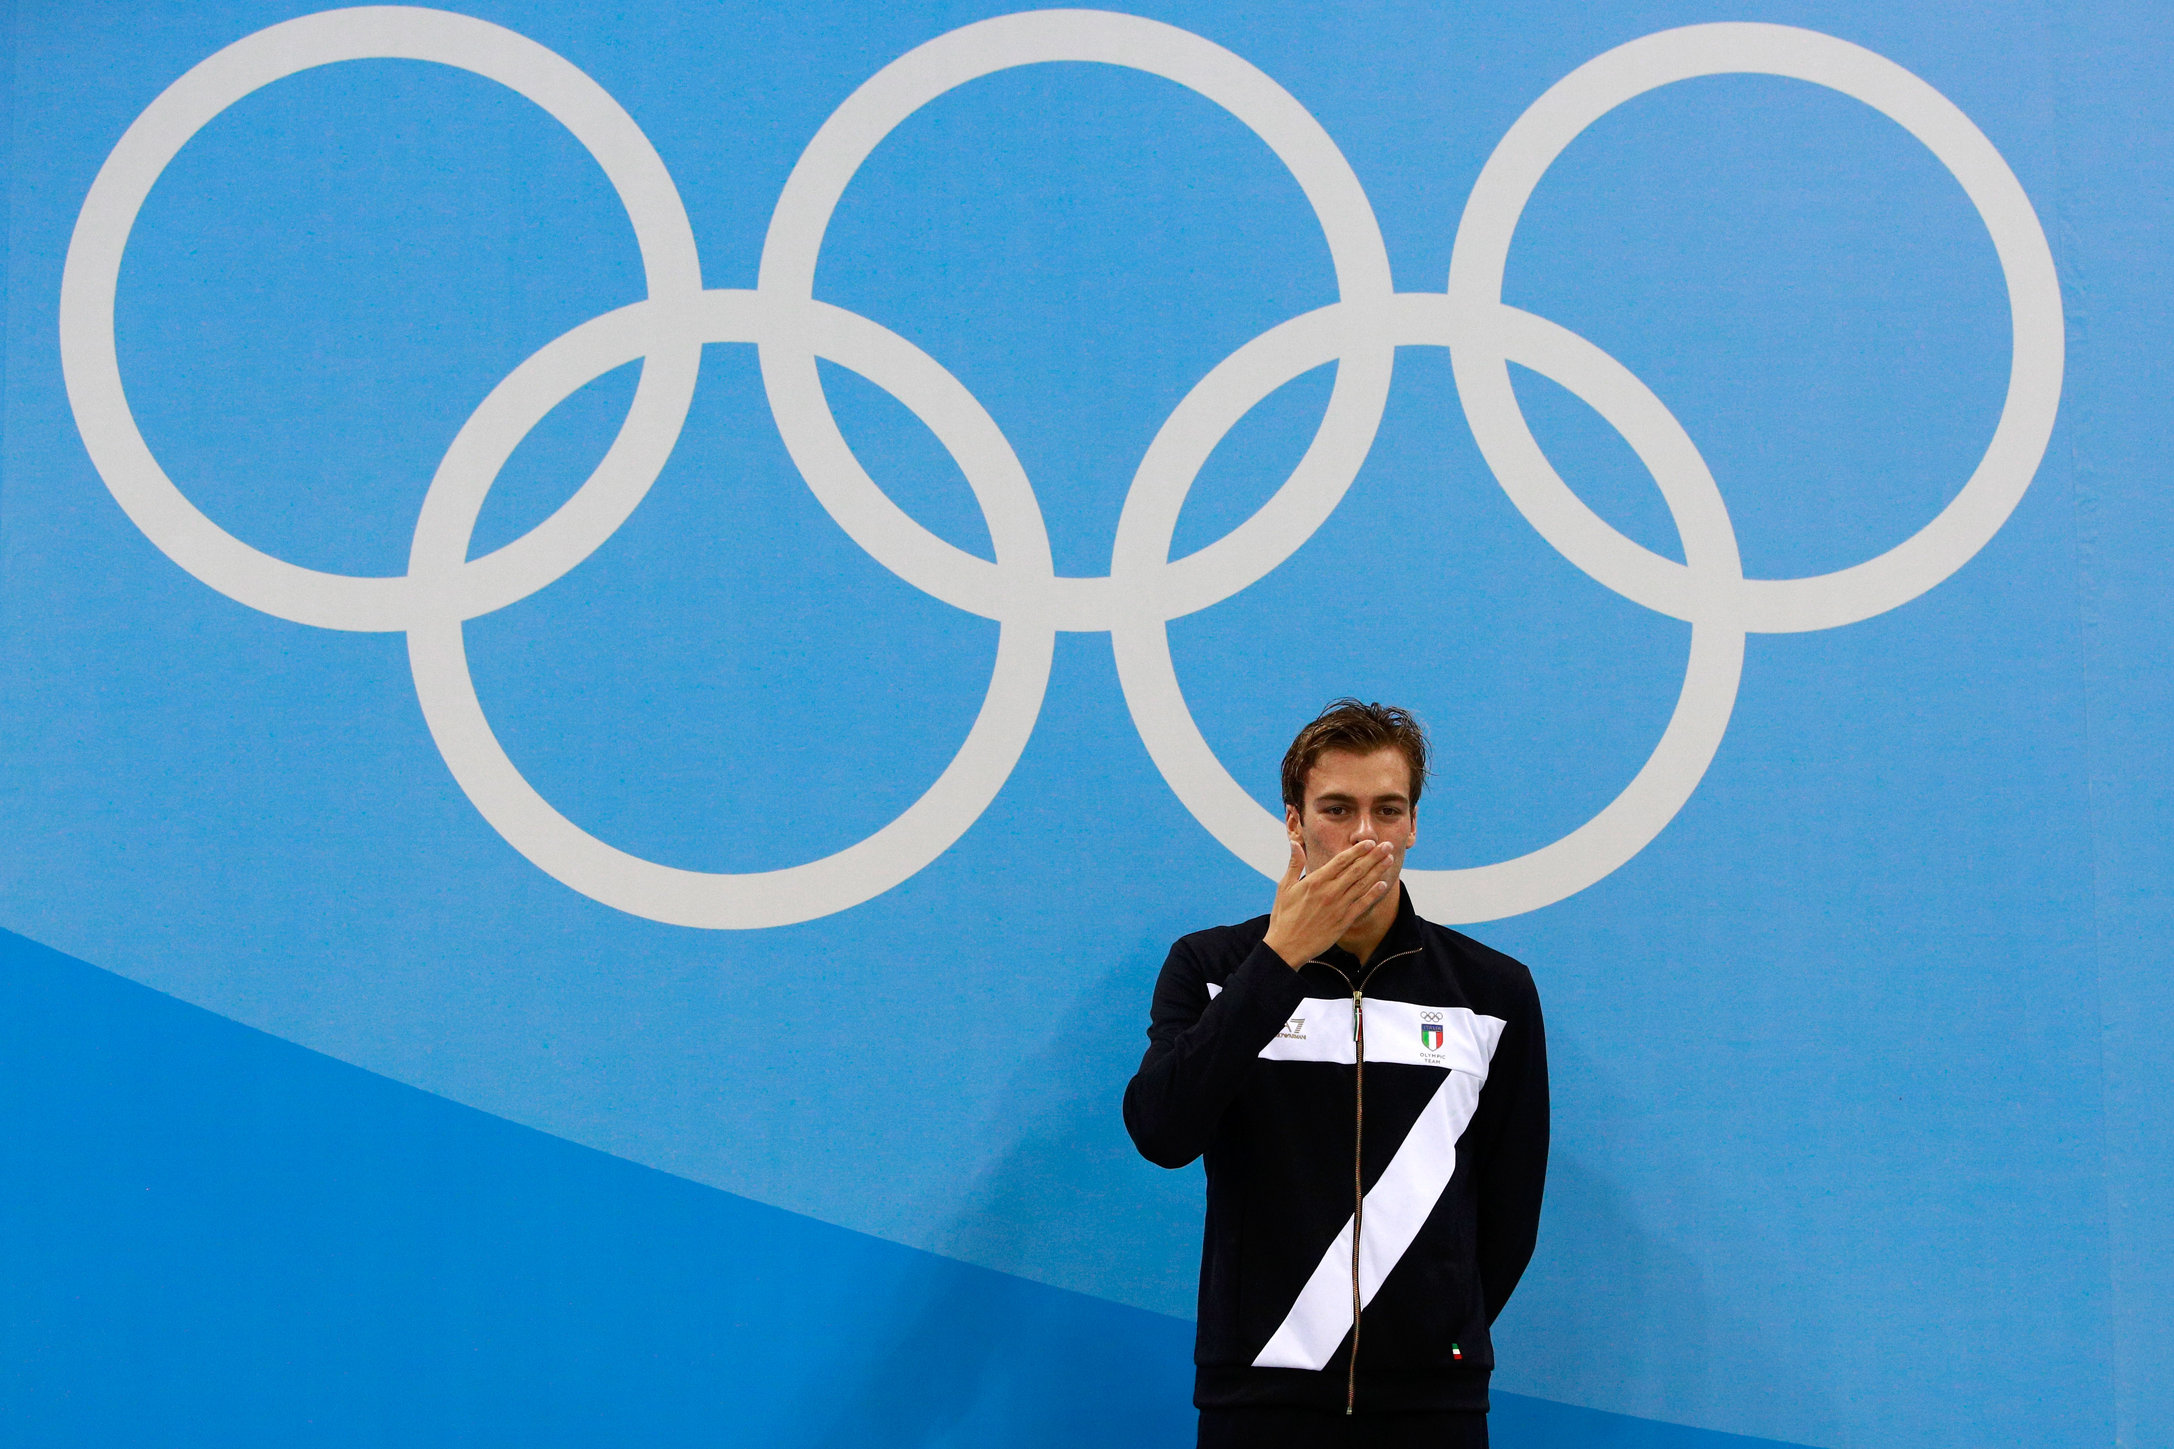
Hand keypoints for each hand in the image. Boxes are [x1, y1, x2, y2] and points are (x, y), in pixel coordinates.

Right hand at [1262, 839, 1395, 968]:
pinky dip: (1373, 894)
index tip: (1370, 842)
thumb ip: (1294, 864)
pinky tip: (1383, 885)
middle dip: (1374, 856)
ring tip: (1389, 860)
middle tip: (1387, 846)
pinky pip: (1362, 905)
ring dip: (1377, 871)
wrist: (1286, 947)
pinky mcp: (1343, 921)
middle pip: (1357, 870)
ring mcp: (1338, 907)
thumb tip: (1294, 843)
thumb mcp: (1285, 887)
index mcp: (1315, 881)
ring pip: (1362, 885)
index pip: (1342, 860)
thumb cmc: (1284, 916)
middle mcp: (1330, 892)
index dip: (1358, 851)